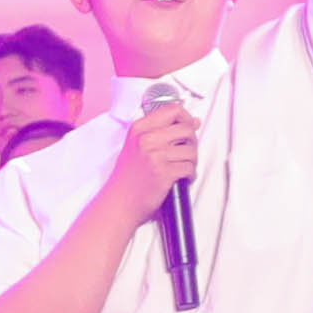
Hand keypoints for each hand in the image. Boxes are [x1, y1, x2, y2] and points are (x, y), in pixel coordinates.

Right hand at [110, 90, 206, 219]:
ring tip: (181, 167)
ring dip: (192, 161)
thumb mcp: (136, 145)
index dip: (186, 118)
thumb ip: (161, 131)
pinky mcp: (164, 172)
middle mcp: (146, 139)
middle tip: (184, 152)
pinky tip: (181, 178)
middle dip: (192, 142)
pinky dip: (190, 174)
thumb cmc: (128, 177)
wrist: (119, 202)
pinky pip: (190, 167)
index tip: (189, 126)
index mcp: (139, 129)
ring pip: (191, 150)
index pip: (173, 110)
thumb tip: (192, 122)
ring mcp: (155, 156)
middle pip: (186, 129)